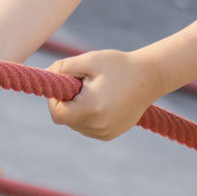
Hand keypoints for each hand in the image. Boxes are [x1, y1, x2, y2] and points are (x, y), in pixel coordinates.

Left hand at [47, 49, 161, 141]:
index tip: (64, 86)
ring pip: (76, 124)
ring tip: (96, 92)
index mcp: (91, 108)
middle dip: (68, 102)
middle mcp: (98, 125)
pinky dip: (89, 116)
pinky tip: (104, 101)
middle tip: (84, 84)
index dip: (54, 100)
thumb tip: (46, 76)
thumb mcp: (89, 60)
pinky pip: (88, 127)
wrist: (150, 77)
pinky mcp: (110, 135)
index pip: (57, 114)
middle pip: (66, 119)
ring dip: (78, 110)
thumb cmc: (119, 65)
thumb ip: (63, 67)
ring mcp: (105, 133)